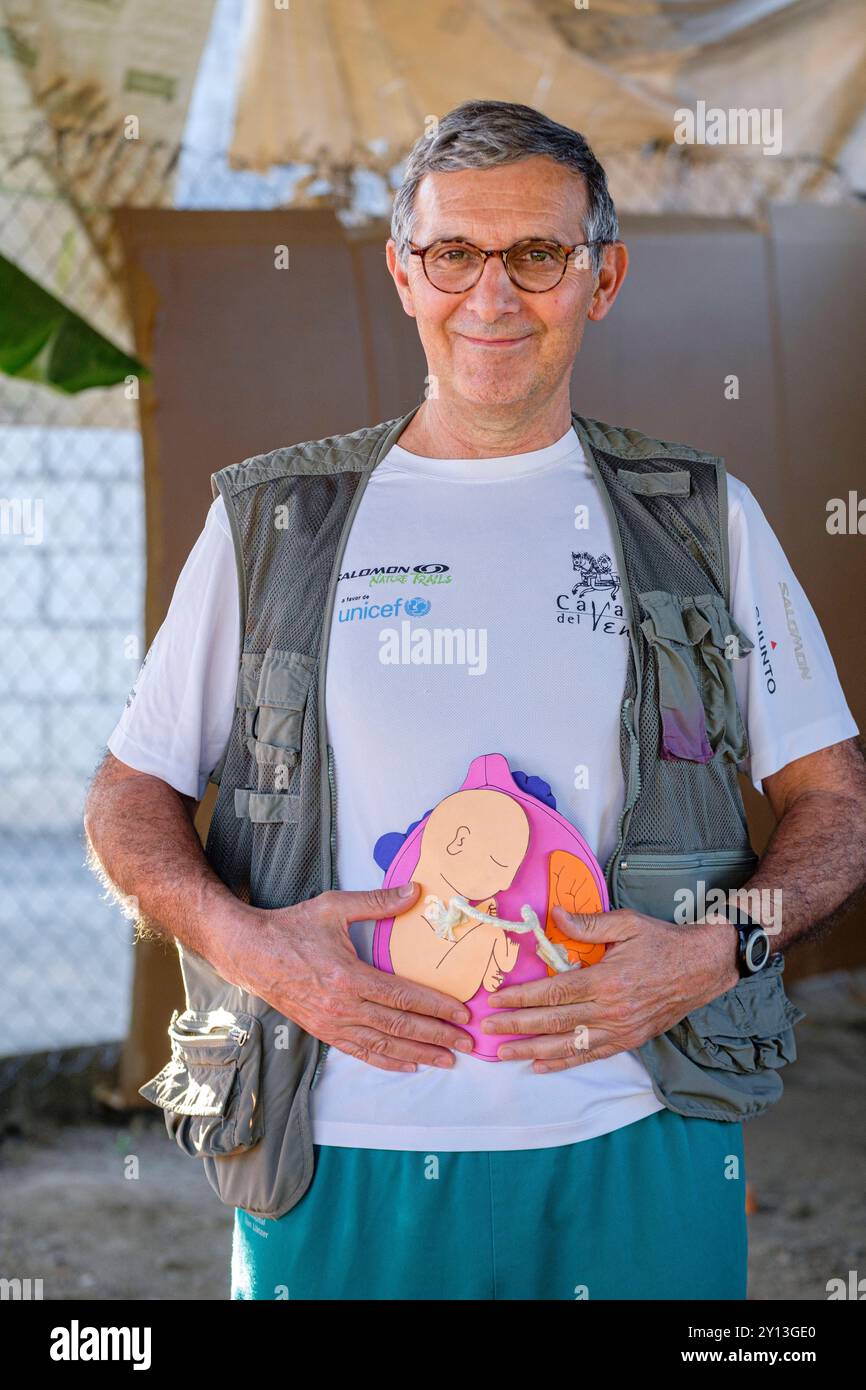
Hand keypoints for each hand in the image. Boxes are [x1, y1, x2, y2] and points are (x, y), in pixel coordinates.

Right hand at [219, 882, 472, 1072]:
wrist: (251, 954)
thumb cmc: (293, 928)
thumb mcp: (335, 907)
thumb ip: (378, 901)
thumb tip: (416, 890)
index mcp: (350, 977)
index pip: (404, 997)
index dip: (436, 1007)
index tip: (462, 1013)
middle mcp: (344, 1007)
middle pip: (400, 1027)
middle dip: (438, 1036)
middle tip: (468, 1044)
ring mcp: (333, 1024)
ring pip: (384, 1045)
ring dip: (419, 1054)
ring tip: (447, 1060)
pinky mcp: (324, 1032)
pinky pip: (361, 1052)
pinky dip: (387, 1061)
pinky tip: (408, 1065)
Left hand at [479, 904, 739, 1071]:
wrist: (703, 968)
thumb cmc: (663, 942)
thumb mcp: (627, 923)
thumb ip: (588, 923)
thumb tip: (554, 916)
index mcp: (606, 979)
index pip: (554, 992)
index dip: (522, 998)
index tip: (497, 999)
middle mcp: (611, 1009)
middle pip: (555, 1022)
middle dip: (518, 1026)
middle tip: (489, 1028)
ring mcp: (620, 1029)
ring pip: (569, 1044)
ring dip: (533, 1050)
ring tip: (504, 1053)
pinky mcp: (629, 1040)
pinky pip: (591, 1055)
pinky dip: (564, 1062)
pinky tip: (541, 1066)